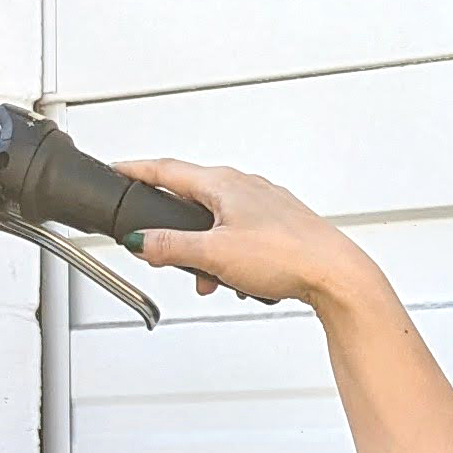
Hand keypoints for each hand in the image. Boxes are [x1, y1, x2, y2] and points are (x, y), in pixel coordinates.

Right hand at [110, 159, 383, 311]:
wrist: (334, 274)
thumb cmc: (286, 255)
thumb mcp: (214, 254)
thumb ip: (171, 247)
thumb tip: (142, 240)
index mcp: (223, 183)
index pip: (166, 170)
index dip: (136, 171)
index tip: (118, 170)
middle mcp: (245, 186)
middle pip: (193, 199)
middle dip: (175, 231)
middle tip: (164, 252)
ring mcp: (265, 206)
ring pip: (218, 224)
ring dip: (206, 254)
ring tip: (211, 281)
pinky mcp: (280, 227)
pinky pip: (241, 239)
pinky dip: (231, 260)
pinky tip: (240, 283)